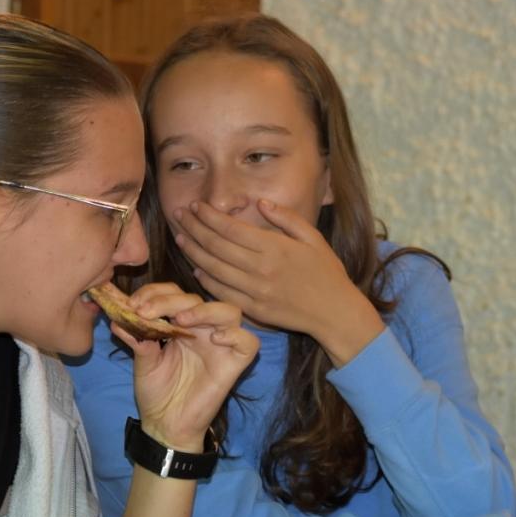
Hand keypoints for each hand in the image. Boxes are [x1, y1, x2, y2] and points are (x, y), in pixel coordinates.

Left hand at [113, 283, 258, 450]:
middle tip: (146, 312)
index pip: (175, 294)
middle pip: (198, 299)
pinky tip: (215, 339)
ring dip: (204, 310)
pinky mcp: (234, 364)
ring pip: (229, 311)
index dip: (156, 293)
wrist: (165, 425)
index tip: (134, 304)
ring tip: (180, 319)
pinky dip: (235, 335)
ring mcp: (221, 346)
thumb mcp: (143, 361)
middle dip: (170, 300)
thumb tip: (117, 318)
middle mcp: (203, 330)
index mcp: (181, 325)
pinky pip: (249, 343)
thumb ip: (137, 338)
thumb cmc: (156, 392)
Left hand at [173, 200, 383, 365]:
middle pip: (216, 246)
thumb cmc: (327, 272)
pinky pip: (222, 293)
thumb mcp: (313, 238)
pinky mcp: (253, 310)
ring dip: (193, 252)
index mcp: (275, 248)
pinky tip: (196, 267)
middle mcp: (261, 270)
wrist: (335, 313)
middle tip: (180, 215)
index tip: (196, 206)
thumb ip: (286, 218)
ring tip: (181, 237)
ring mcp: (255, 292)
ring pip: (213, 269)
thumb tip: (260, 203)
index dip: (209, 216)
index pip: (231, 229)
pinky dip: (206, 280)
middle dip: (194, 228)